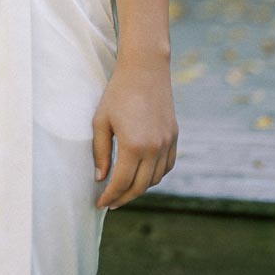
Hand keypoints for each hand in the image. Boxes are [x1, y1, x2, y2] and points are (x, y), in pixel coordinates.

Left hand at [92, 54, 177, 209]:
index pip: (121, 182)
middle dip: (124, 198)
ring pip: (155, 179)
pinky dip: (155, 176)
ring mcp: (167, 144)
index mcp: (134, 146)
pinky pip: (167, 166)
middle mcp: (154, 148)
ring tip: (124, 190)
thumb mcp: (101, 120)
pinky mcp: (174, 137)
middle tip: (111, 203)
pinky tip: (143, 176)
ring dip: (140, 189)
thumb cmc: (118, 93)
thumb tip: (101, 178)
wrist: (145, 70)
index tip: (100, 203)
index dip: (110, 196)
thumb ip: (101, 152)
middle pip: (140, 186)